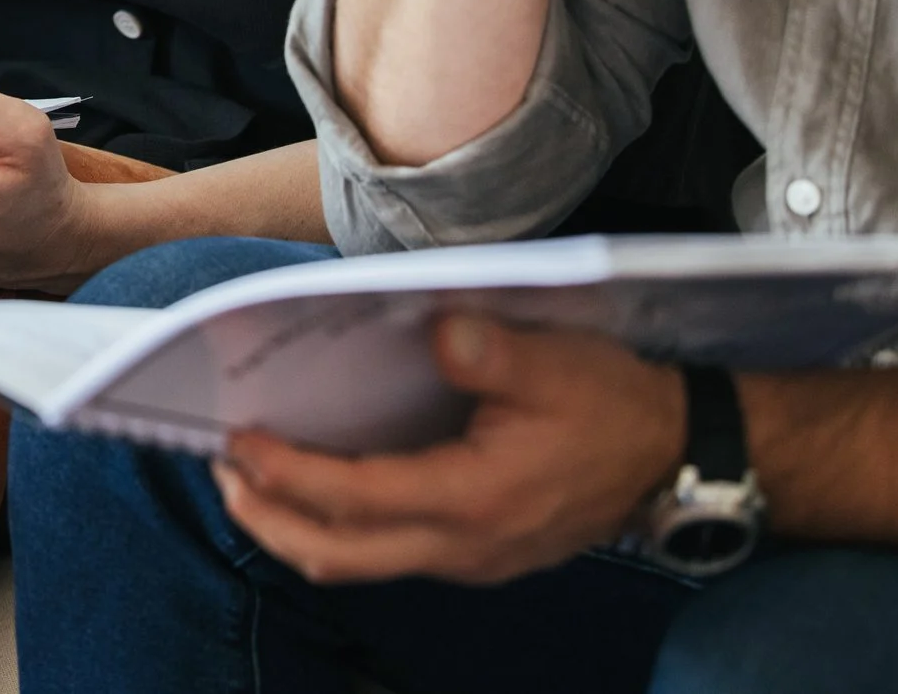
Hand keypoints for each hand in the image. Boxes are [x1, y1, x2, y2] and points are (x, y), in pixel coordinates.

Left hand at [214, 314, 684, 585]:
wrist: (677, 454)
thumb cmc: (614, 403)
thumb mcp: (558, 363)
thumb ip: (492, 352)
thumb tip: (438, 333)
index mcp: (476, 498)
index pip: (355, 497)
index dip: (287, 472)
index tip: (237, 440)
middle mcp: (464, 545)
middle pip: (335, 552)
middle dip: (266, 514)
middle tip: (219, 465)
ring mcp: (468, 559)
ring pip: (354, 562)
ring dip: (292, 525)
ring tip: (248, 475)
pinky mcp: (473, 554)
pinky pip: (383, 554)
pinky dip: (334, 525)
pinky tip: (316, 481)